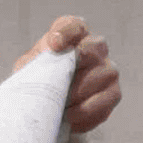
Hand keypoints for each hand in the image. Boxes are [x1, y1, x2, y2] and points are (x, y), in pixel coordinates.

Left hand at [15, 16, 120, 135]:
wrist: (48, 107)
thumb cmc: (39, 80)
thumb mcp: (29, 68)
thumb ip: (34, 61)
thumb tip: (40, 62)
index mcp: (72, 37)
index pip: (74, 25)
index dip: (66, 32)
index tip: (54, 43)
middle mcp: (95, 49)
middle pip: (95, 46)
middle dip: (79, 61)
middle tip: (61, 79)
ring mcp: (107, 70)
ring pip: (104, 75)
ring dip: (79, 92)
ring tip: (61, 106)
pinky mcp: (112, 94)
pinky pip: (106, 101)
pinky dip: (87, 111)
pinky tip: (71, 118)